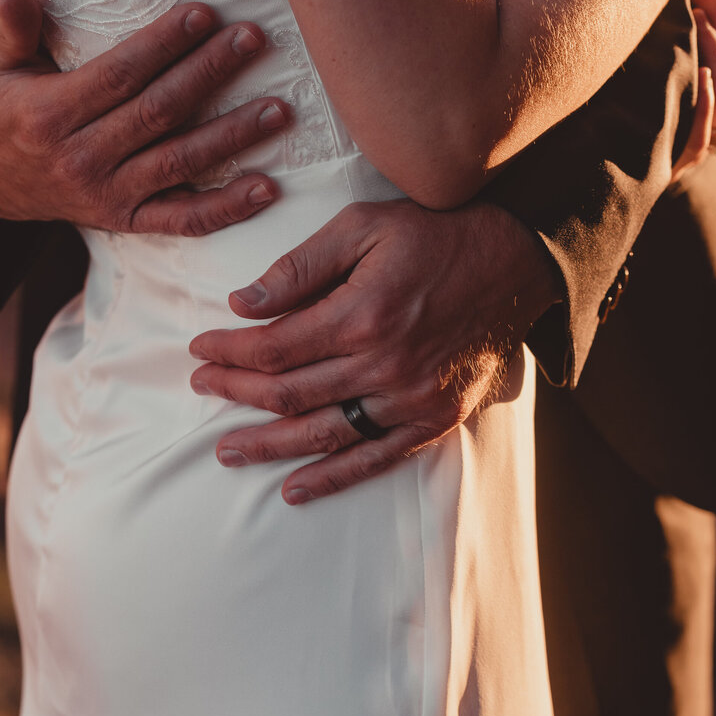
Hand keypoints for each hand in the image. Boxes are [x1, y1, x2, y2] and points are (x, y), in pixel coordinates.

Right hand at [0, 0, 292, 234]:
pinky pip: (184, 220)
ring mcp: (111, 195)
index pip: (119, 75)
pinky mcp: (130, 221)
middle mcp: (84, 159)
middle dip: (208, 73)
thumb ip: (10, 28)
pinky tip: (266, 189)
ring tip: (277, 109)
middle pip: (158, 112)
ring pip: (180, 162)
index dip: (163, 45)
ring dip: (233, 136)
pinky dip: (227, 208)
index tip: (204, 15)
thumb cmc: (4, 111)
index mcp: (52, 116)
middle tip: (252, 40)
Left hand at [187, 199, 560, 503]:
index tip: (202, 347)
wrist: (514, 264)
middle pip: (289, 391)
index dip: (230, 351)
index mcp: (361, 314)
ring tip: (227, 448)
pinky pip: (373, 459)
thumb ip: (300, 265)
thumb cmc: (434, 237)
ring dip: (268, 444)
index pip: (274, 346)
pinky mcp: (431, 420)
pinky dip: (331, 478)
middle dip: (236, 390)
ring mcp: (408, 399)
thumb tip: (243, 303)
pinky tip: (294, 488)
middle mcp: (383, 364)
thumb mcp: (364, 226)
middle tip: (201, 386)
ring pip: (322, 433)